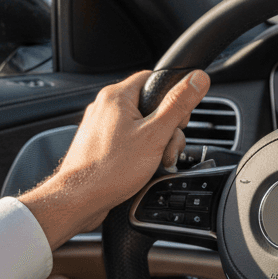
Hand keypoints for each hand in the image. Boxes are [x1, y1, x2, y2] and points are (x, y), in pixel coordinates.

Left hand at [21, 69, 209, 248]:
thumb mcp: (155, 135)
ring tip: (154, 162)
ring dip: (156, 144)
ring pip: (142, 126)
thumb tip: (197, 79)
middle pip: (151, 106)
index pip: (154, 78)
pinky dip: (141, 152)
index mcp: (117, 96)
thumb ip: (178, 105)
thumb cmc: (109, 169)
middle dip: (167, 129)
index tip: (179, 117)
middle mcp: (106, 107)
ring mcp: (102, 126)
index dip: (174, 96)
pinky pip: (130, 141)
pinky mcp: (101, 144)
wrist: (79, 199)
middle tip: (166, 147)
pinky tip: (143, 168)